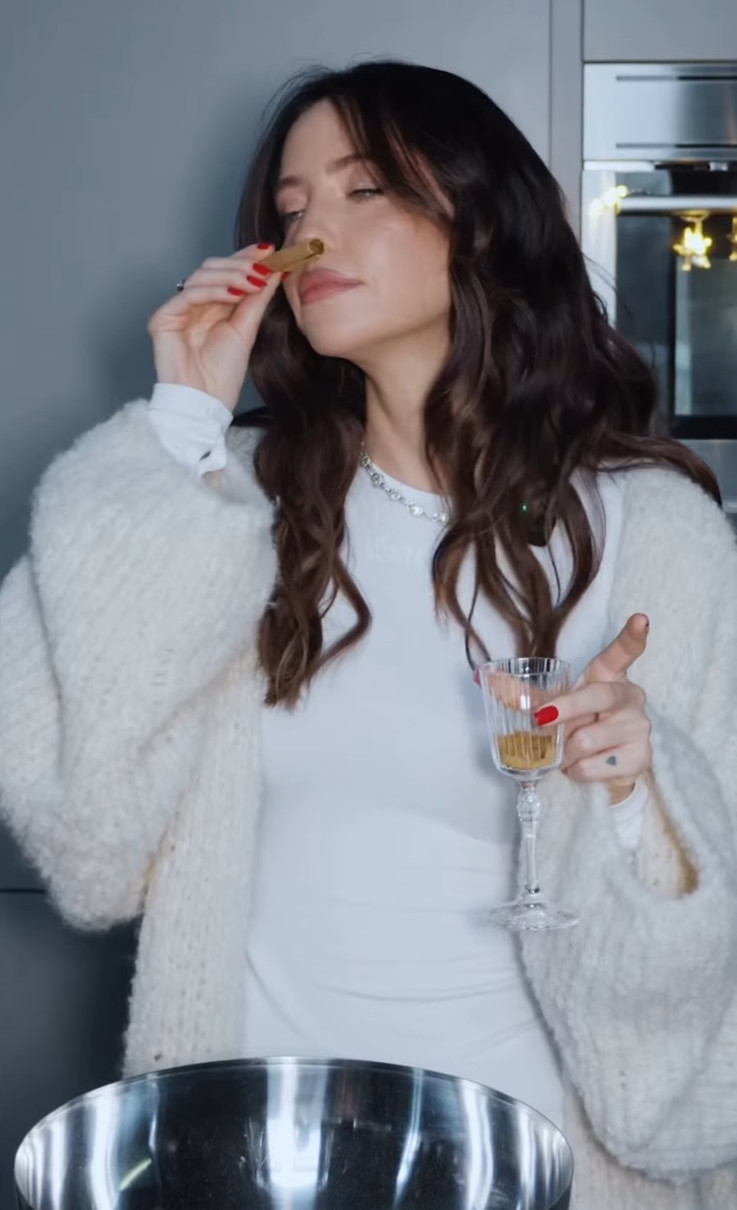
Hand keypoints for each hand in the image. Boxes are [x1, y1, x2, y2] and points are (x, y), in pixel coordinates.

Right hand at [146, 242, 283, 411]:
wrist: (205, 403)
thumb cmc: (222, 375)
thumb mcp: (247, 329)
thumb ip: (257, 299)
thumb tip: (274, 270)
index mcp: (211, 305)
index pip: (226, 272)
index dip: (245, 257)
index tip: (270, 250)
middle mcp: (193, 304)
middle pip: (212, 268)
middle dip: (240, 264)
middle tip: (264, 266)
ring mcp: (177, 310)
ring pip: (202, 276)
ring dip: (231, 275)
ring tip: (255, 282)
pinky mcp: (163, 318)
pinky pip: (189, 294)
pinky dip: (214, 290)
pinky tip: (235, 293)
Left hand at [535, 614, 652, 802]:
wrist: (604, 770)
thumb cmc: (580, 726)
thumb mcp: (555, 706)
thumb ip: (525, 693)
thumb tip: (484, 677)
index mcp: (610, 677)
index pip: (623, 653)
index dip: (632, 637)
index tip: (640, 619)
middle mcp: (631, 697)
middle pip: (598, 696)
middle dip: (566, 709)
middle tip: (541, 719)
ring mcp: (639, 727)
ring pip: (587, 739)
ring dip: (565, 752)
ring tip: (566, 754)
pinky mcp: (641, 757)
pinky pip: (592, 766)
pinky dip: (576, 771)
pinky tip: (581, 767)